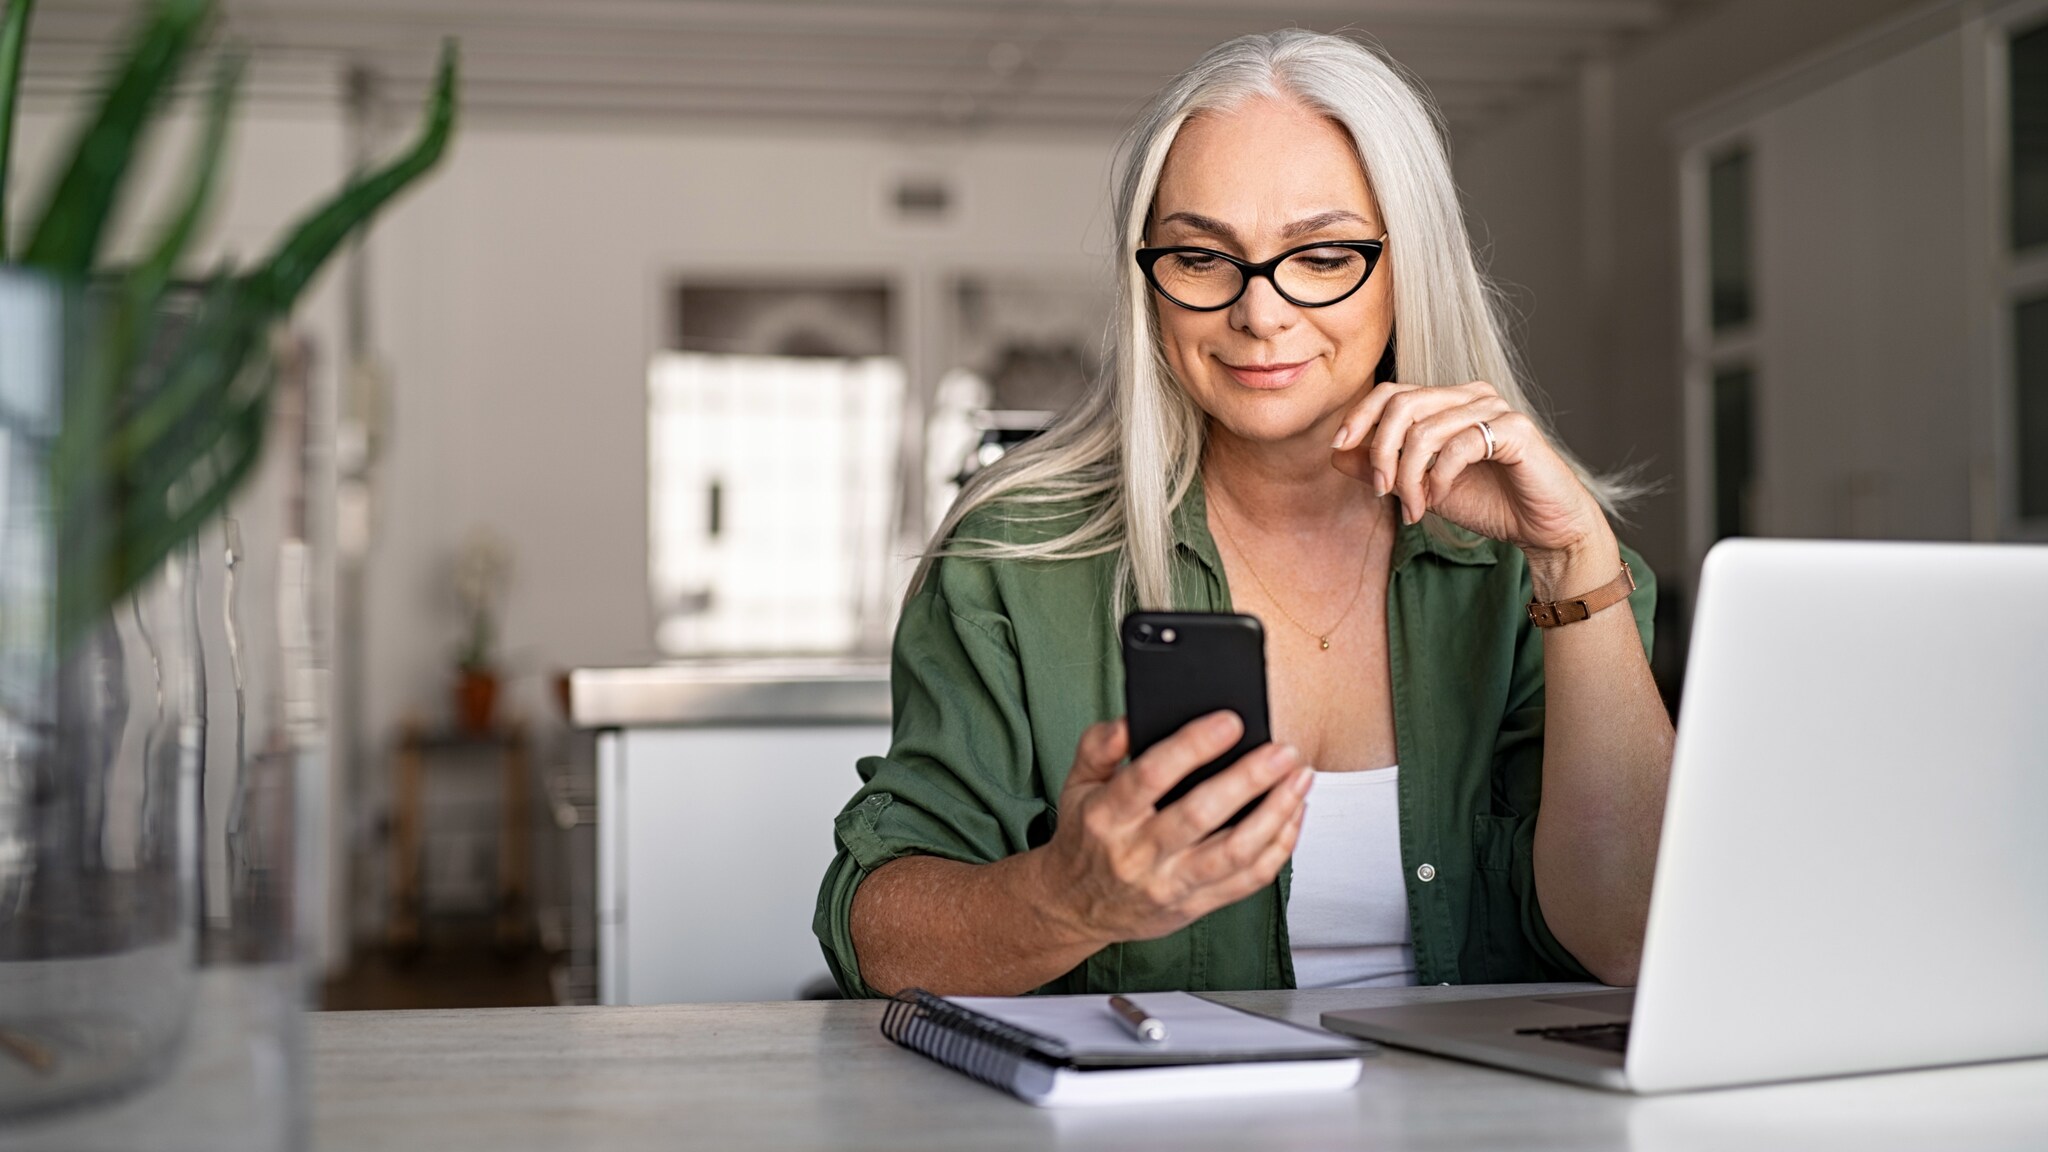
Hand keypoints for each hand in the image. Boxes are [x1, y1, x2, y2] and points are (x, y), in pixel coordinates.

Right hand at [1030, 714, 1312, 947]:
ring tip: (1300, 778)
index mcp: (1107, 816)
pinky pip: (1248, 880)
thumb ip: (1099, 746)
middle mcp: (1138, 853)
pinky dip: (1279, 847)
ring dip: (1275, 813)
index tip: (1230, 722)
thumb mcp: (1076, 784)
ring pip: (1234, 852)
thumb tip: (1130, 719)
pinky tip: (1293, 815)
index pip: (1151, 776)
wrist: (1076, 906)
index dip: (1193, 746)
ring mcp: (1169, 884)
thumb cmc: (1086, 836)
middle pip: (1201, 814)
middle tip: (1283, 750)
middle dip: (1249, 779)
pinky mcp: (1195, 906)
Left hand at [1328, 380, 1616, 591]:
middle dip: (1381, 450)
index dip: (1360, 416)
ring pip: (1426, 429)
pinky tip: (1439, 499)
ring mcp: (1496, 409)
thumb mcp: (1422, 487)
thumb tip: (1337, 453)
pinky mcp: (1516, 430)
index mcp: (1448, 401)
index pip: (1392, 391)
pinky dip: (1440, 477)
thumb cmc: (1488, 503)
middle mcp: (1471, 395)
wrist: (1542, 528)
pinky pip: (1459, 446)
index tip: (1339, 448)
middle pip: (1403, 404)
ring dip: (1410, 476)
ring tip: (1415, 507)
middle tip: (1382, 490)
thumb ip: (1383, 468)